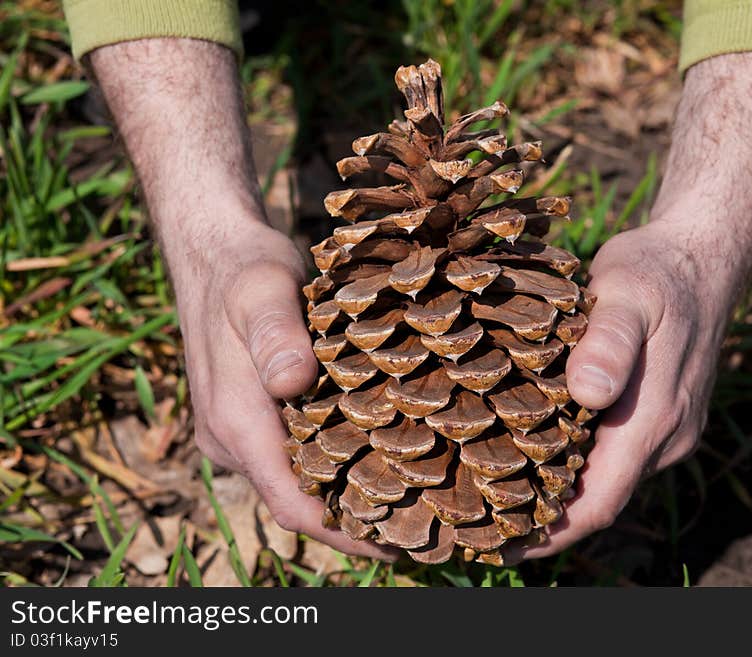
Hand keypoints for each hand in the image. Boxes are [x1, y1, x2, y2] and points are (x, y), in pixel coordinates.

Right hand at [170, 220, 396, 558]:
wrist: (212, 252)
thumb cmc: (242, 267)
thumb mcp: (262, 286)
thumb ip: (276, 333)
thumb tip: (294, 384)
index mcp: (234, 421)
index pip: (290, 503)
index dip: (343, 533)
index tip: (401, 543)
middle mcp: (231, 438)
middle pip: (297, 501)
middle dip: (356, 521)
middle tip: (426, 527)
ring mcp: (239, 431)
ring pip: (296, 481)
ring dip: (346, 496)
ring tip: (413, 502)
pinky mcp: (250, 417)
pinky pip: (293, 455)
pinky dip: (333, 466)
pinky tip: (378, 459)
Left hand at [513, 219, 731, 558]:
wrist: (702, 256)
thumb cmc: (657, 270)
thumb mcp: (627, 289)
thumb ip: (609, 342)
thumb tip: (589, 396)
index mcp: (654, 418)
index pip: (599, 502)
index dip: (550, 534)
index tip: (497, 549)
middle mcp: (666, 436)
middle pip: (599, 500)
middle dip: (543, 522)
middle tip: (478, 527)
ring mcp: (668, 430)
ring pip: (606, 479)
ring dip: (558, 495)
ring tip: (494, 498)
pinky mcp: (662, 416)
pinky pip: (614, 455)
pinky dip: (575, 466)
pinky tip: (535, 455)